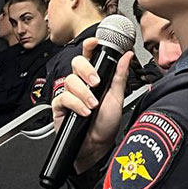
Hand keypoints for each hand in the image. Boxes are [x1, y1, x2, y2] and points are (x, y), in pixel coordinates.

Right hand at [51, 37, 132, 173]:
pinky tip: (84, 112)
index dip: (90, 46)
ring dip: (84, 94)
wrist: (97, 147)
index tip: (95, 41)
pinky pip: (64, 98)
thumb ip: (120, 75)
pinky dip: (76, 105)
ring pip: (71, 81)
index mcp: (95, 77)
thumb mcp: (117, 97)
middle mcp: (81, 83)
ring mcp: (70, 94)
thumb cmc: (106, 123)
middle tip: (97, 83)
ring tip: (93, 106)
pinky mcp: (60, 106)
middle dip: (87, 71)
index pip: (90, 55)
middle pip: (77, 63)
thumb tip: (127, 55)